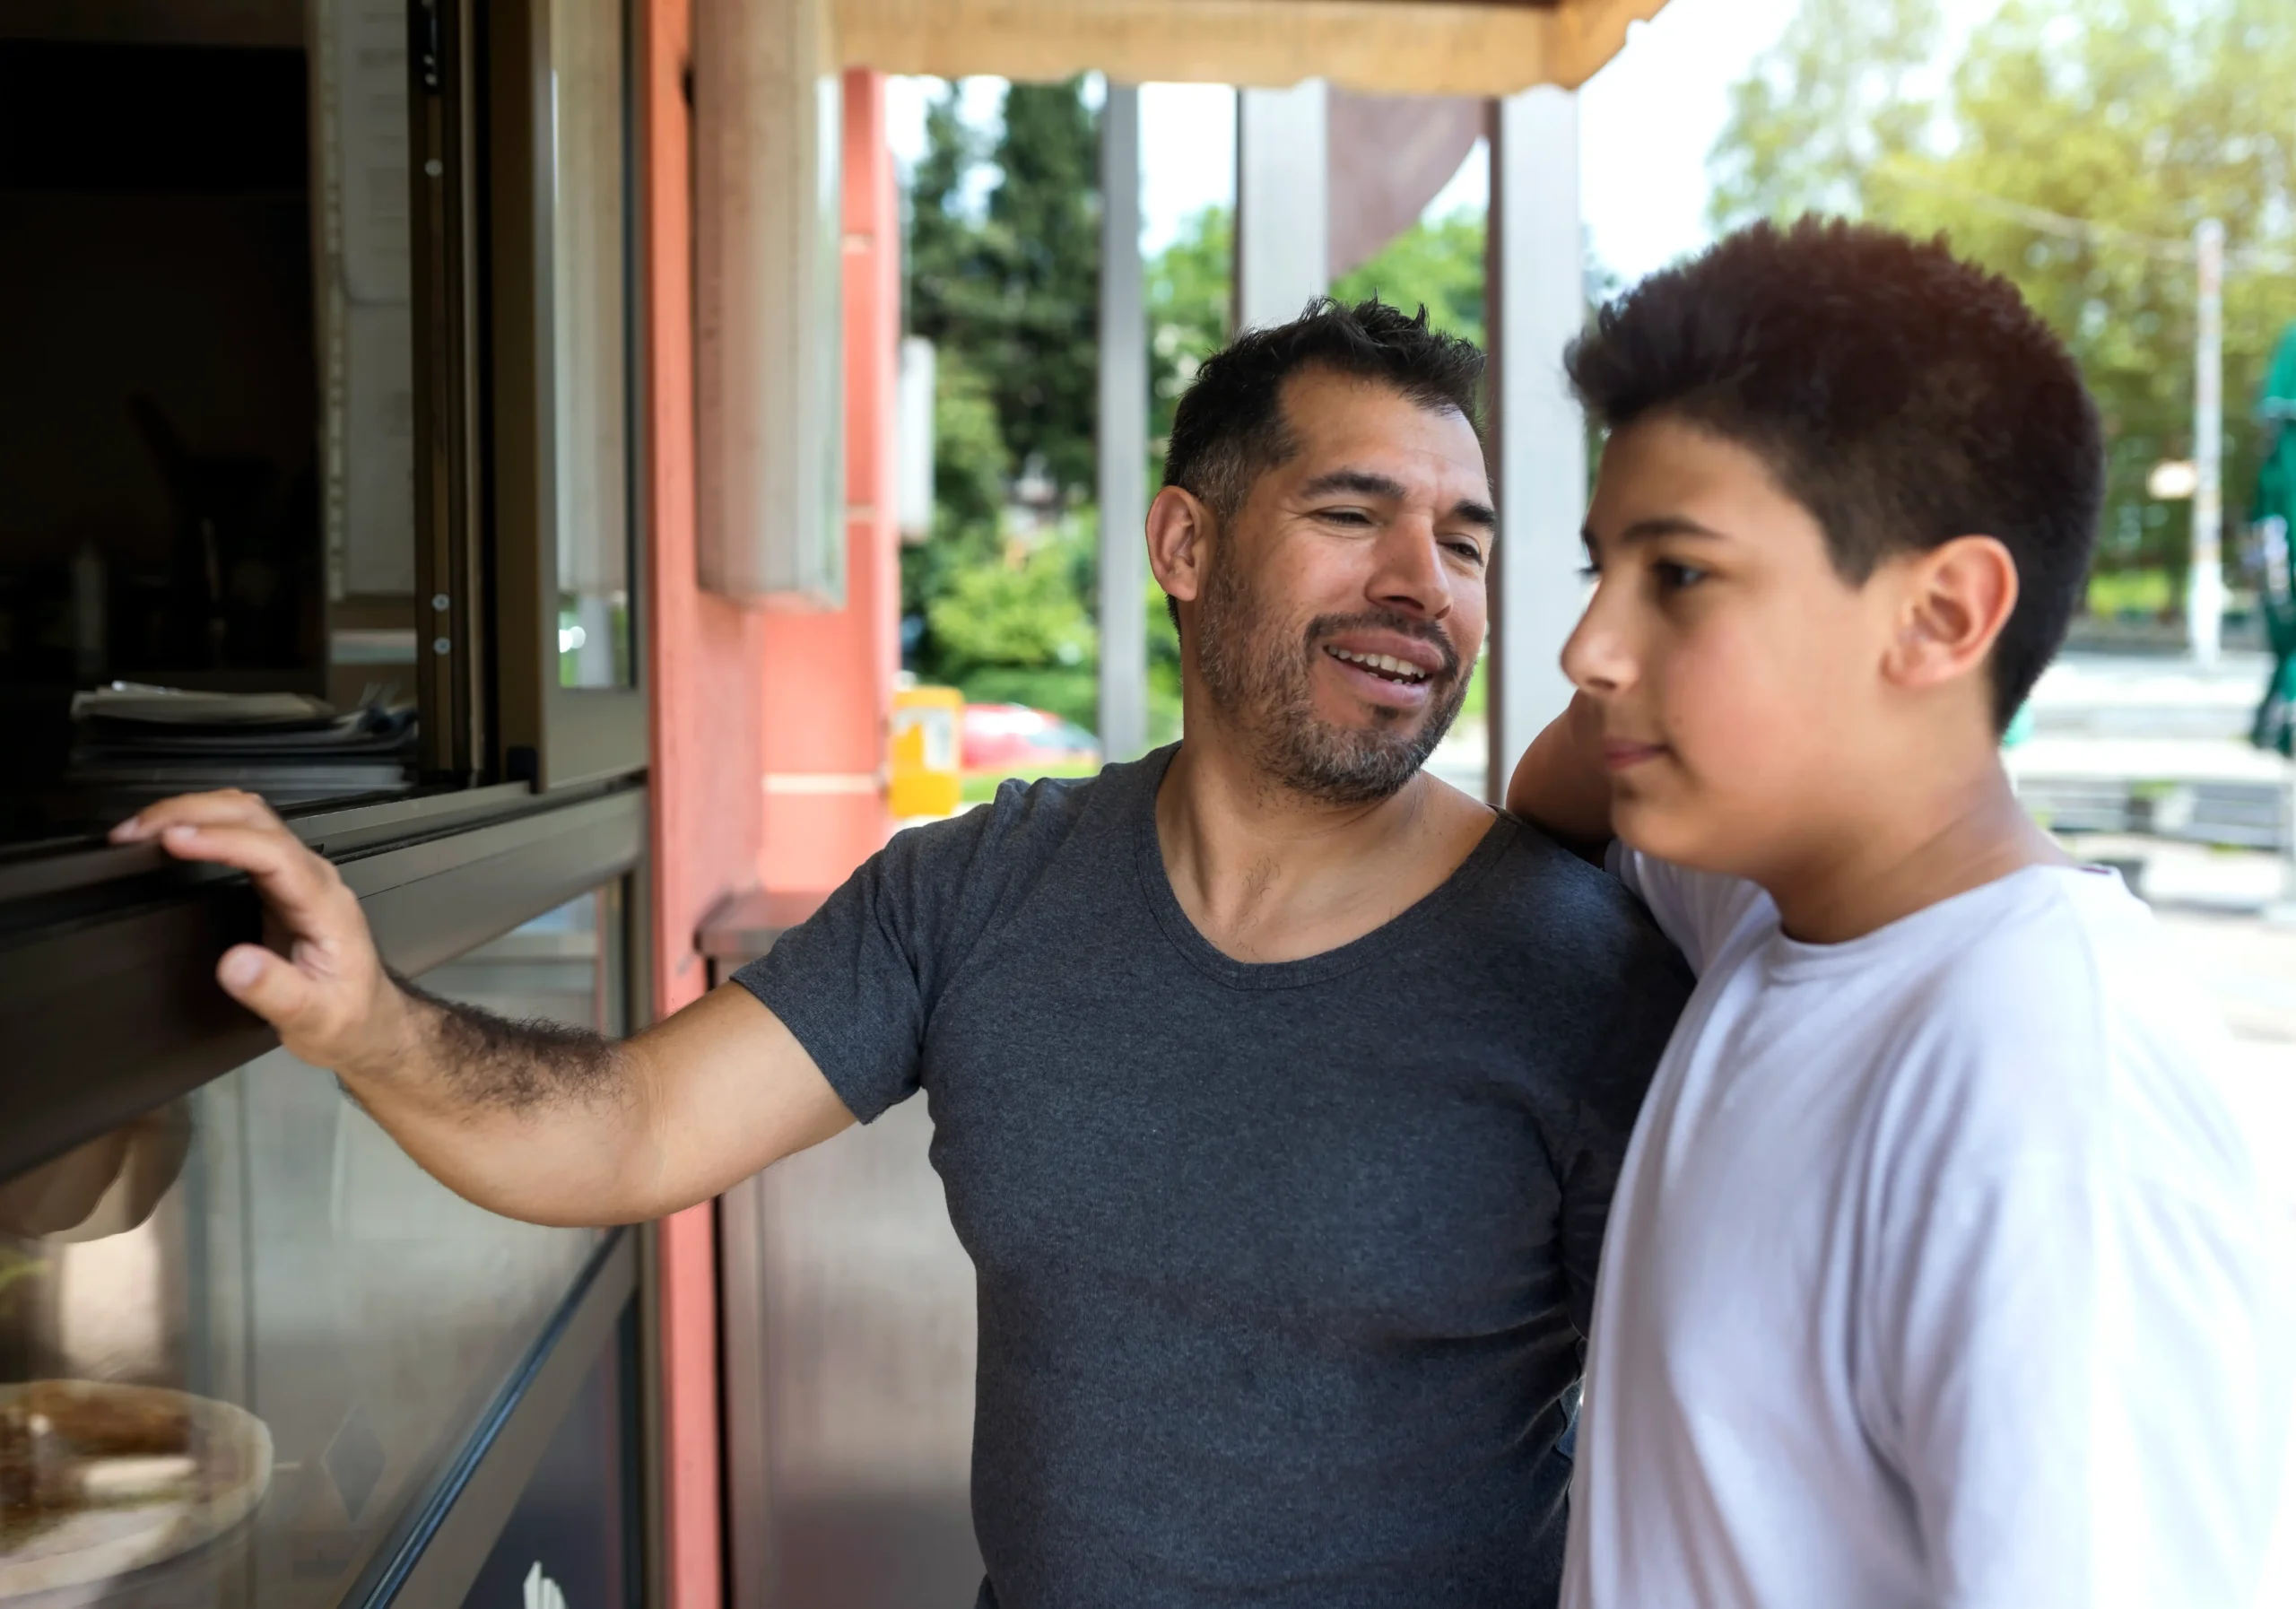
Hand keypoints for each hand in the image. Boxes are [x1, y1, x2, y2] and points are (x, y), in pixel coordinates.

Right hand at [111, 791, 413, 1076]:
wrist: (369, 1020)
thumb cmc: (347, 1019)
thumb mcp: (315, 1018)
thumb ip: (277, 992)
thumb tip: (234, 963)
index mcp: (325, 905)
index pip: (274, 854)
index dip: (222, 840)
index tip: (171, 840)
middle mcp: (314, 878)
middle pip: (257, 820)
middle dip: (194, 813)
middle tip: (134, 832)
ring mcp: (297, 875)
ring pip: (249, 818)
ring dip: (194, 813)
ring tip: (140, 829)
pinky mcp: (280, 882)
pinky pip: (242, 836)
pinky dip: (202, 826)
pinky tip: (170, 836)